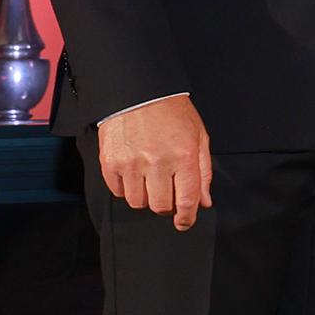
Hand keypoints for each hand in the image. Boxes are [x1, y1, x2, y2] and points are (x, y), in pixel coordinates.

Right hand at [96, 95, 212, 229]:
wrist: (139, 91)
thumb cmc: (172, 112)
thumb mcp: (199, 137)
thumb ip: (203, 172)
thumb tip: (204, 202)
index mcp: (184, 156)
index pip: (186, 200)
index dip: (186, 218)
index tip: (184, 222)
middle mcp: (157, 162)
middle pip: (160, 206)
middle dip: (166, 206)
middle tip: (166, 193)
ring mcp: (131, 163)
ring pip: (138, 203)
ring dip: (146, 197)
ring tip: (149, 179)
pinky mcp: (110, 162)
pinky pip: (118, 192)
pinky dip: (126, 189)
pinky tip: (133, 174)